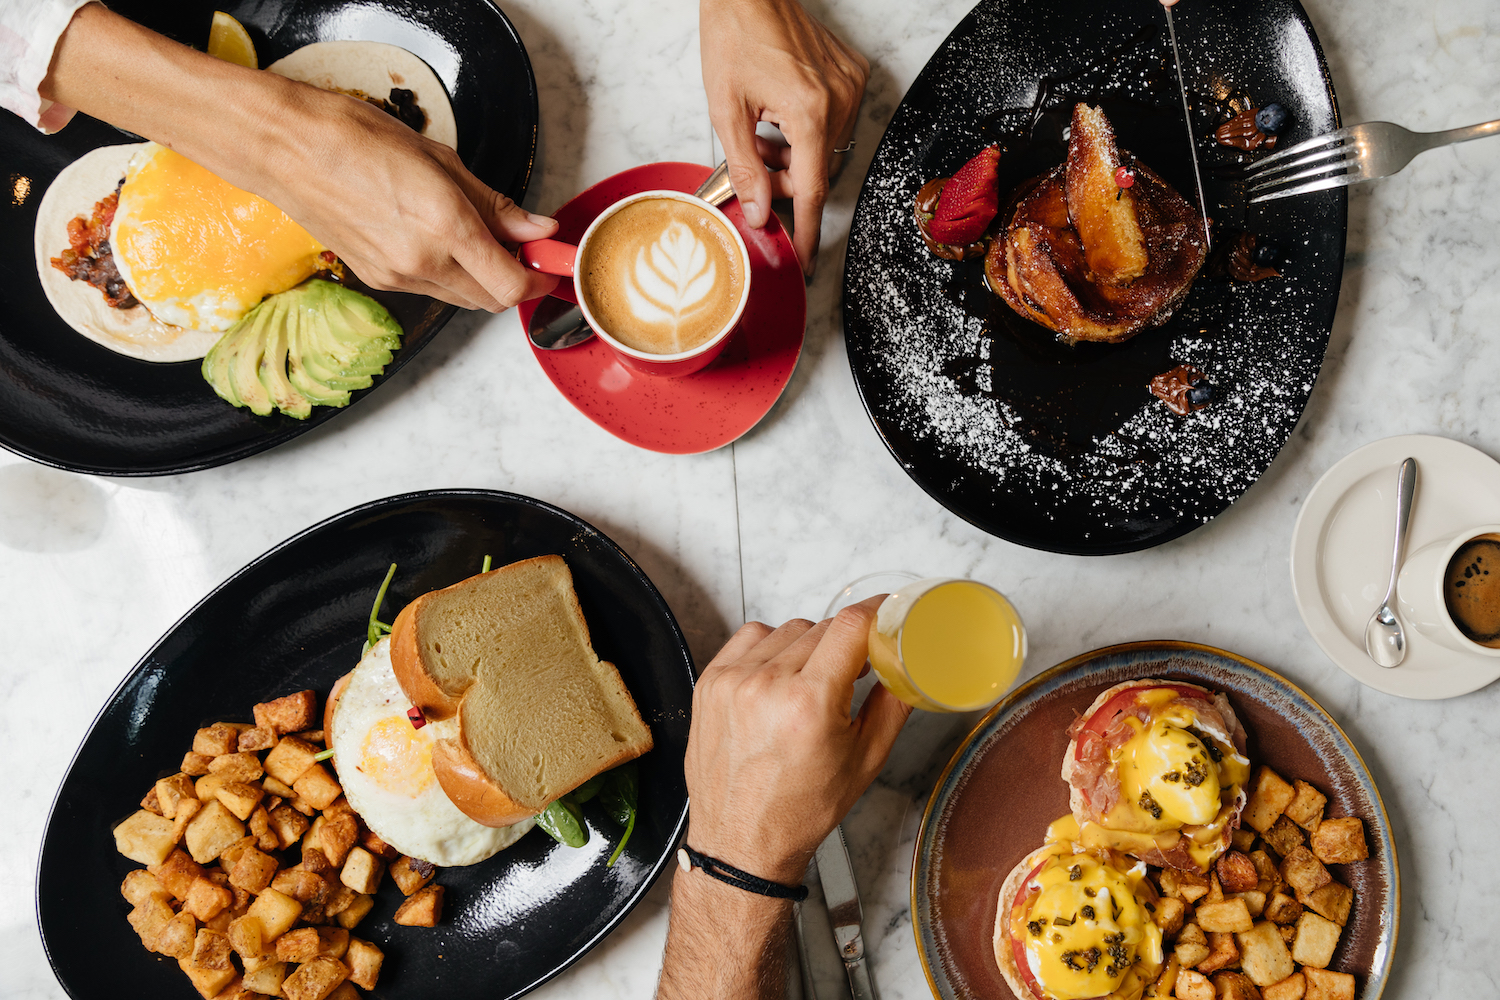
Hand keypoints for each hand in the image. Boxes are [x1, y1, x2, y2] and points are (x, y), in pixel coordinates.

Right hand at [249, 85, 559, 311]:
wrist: (288, 148)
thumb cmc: (357, 138)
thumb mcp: (442, 160)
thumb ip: (496, 204)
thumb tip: (537, 228)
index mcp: (445, 226)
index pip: (511, 284)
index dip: (538, 280)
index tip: (549, 266)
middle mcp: (422, 261)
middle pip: (491, 300)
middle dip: (514, 280)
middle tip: (521, 248)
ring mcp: (396, 276)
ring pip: (462, 298)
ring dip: (482, 279)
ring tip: (478, 238)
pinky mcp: (376, 280)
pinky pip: (430, 288)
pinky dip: (449, 274)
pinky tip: (440, 241)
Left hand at [683, 598, 911, 883]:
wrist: (741, 839)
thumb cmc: (800, 809)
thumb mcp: (866, 760)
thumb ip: (894, 704)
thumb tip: (908, 664)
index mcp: (809, 703)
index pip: (850, 625)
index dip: (876, 612)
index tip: (887, 613)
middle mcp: (766, 685)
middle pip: (822, 627)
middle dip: (845, 644)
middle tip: (854, 672)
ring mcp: (732, 680)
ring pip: (788, 629)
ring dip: (808, 646)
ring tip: (811, 684)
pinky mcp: (710, 681)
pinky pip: (751, 637)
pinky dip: (771, 648)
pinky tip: (779, 678)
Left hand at [700, 0, 868, 275]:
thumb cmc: (734, 36)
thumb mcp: (727, 110)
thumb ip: (745, 169)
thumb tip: (757, 212)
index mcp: (809, 112)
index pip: (811, 191)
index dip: (806, 230)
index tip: (806, 260)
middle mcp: (839, 100)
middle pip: (818, 172)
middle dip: (787, 183)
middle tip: (756, 175)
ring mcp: (851, 86)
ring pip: (827, 150)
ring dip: (796, 157)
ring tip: (763, 136)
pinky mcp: (853, 75)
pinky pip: (836, 124)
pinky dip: (809, 134)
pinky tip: (781, 119)